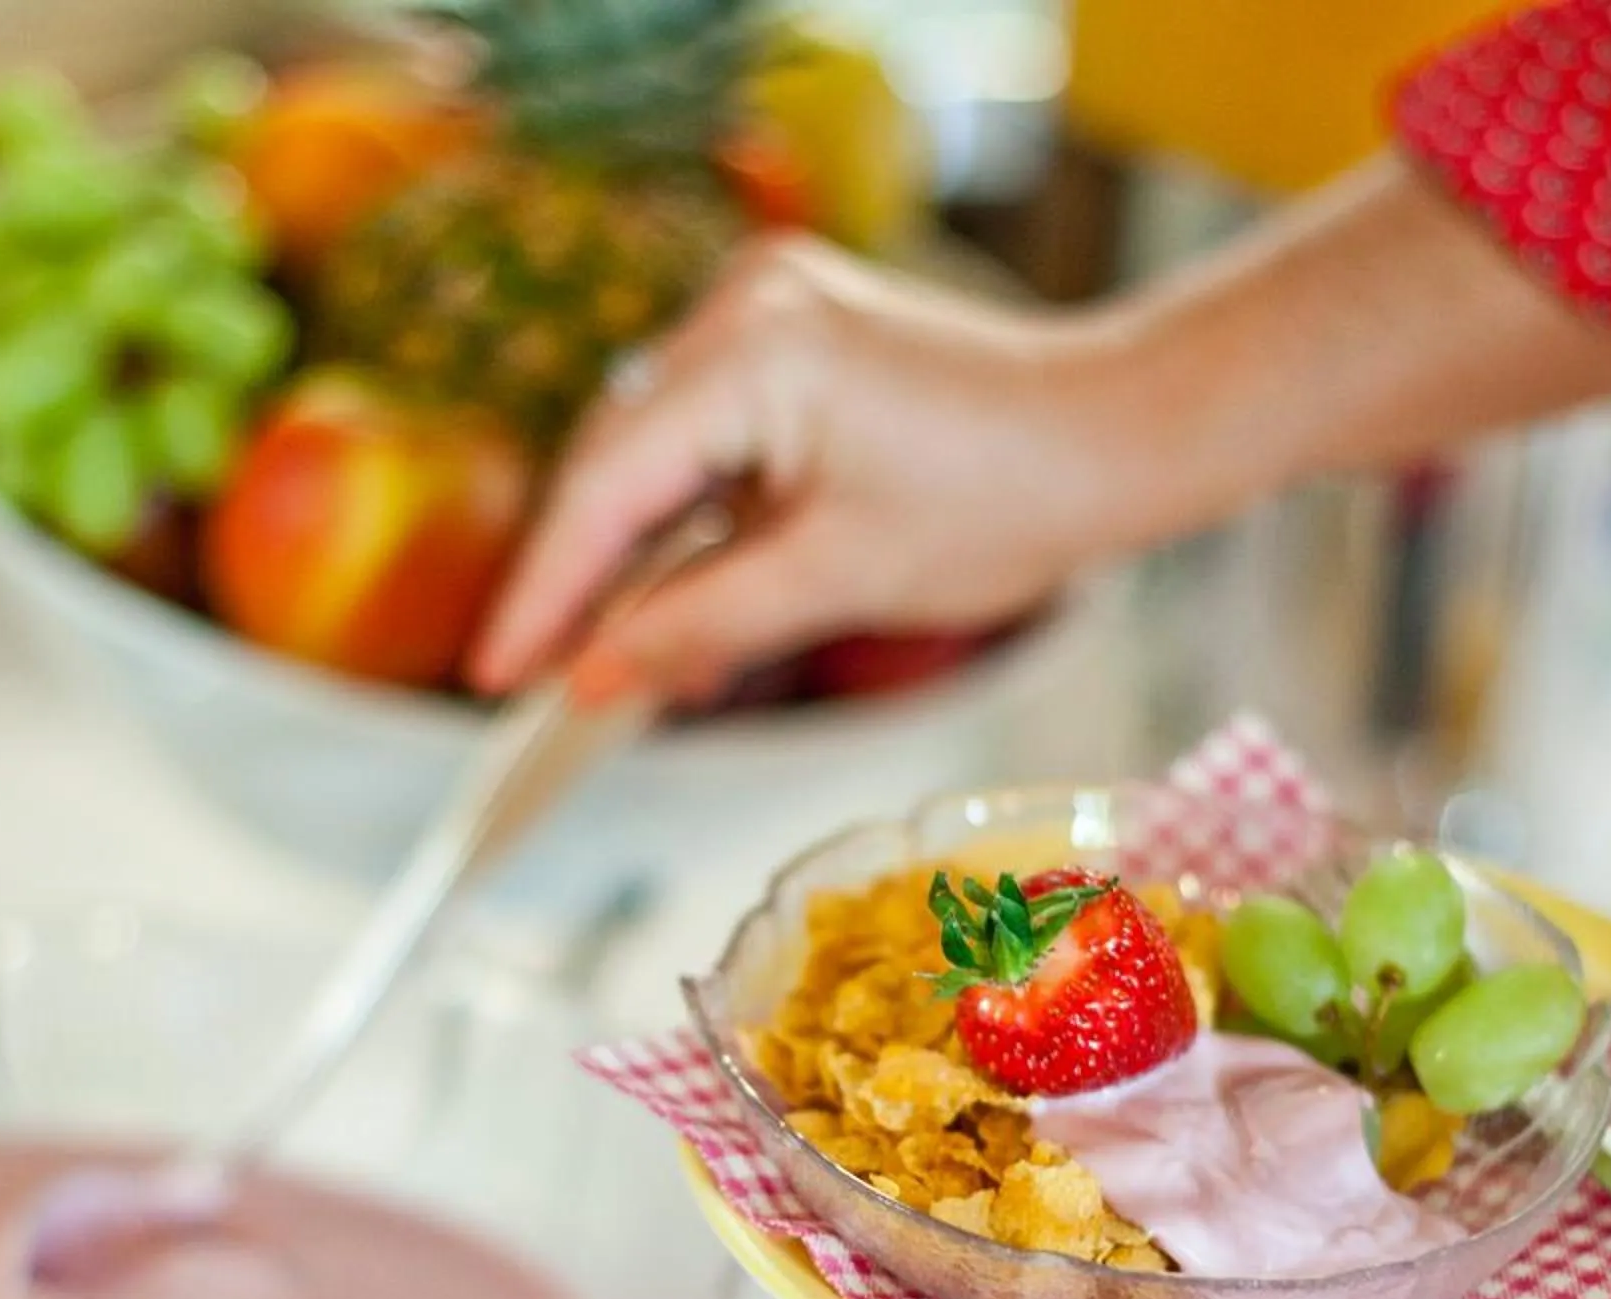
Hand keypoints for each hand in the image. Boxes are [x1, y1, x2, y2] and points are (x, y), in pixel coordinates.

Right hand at [471, 236, 1135, 704]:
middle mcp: (746, 303)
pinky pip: (704, 429)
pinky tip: (676, 598)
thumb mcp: (839, 581)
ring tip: (607, 659)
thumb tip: (591, 680)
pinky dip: (688, 513)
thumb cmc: (1004, 502)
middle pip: (617, 457)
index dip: (545, 591)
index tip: (493, 674)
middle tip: (535, 682)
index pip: (608, 485)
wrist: (1117, 433)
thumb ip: (701, 627)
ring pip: (654, 447)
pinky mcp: (793, 328)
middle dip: (581, 576)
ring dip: (635, 551)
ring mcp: (768, 305)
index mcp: (757, 353)